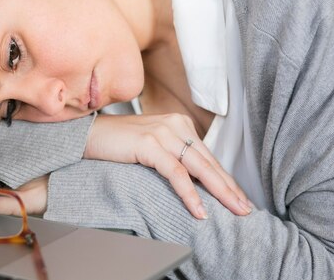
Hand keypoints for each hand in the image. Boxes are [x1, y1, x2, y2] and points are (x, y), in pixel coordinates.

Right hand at [85, 113, 252, 218]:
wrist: (87, 134)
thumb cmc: (117, 143)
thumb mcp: (152, 147)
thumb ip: (173, 156)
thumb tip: (196, 181)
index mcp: (179, 123)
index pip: (208, 155)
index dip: (225, 179)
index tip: (239, 198)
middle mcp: (175, 124)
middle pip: (208, 161)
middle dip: (230, 187)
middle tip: (246, 208)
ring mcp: (162, 133)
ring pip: (198, 166)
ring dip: (219, 191)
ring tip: (233, 210)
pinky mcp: (149, 144)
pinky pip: (175, 173)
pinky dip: (189, 193)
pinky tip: (199, 209)